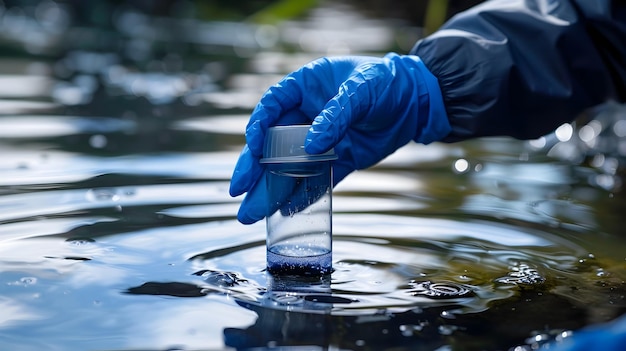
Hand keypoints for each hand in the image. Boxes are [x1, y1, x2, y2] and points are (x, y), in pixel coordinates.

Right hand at [230, 53, 450, 223]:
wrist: (418, 102)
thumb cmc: (387, 83)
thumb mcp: (362, 91)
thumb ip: (335, 115)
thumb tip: (310, 146)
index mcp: (306, 88)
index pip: (272, 107)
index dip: (257, 127)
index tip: (250, 148)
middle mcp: (307, 116)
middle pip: (272, 143)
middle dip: (254, 168)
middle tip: (238, 192)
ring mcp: (321, 140)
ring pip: (289, 166)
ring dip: (272, 189)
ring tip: (252, 214)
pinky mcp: (339, 160)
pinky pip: (317, 179)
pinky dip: (304, 195)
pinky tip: (287, 211)